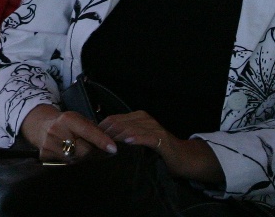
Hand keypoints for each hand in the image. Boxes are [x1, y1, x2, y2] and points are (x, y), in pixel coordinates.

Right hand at [20, 104, 116, 162]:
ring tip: (83, 152)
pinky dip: (71, 161)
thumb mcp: (79, 120)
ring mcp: (49, 145)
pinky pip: (65, 164)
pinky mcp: (45, 156)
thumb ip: (93, 130)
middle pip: (83, 151)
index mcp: (68, 119)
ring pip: (75, 160)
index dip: (101, 141)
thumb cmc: (67, 124)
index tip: (113, 149)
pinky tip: (70, 155)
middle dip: (94, 153)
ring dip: (83, 158)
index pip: (88, 131)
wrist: (41, 126)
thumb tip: (110, 145)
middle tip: (100, 153)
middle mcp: (56, 131)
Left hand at [99, 111, 223, 184]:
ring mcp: (153, 127)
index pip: (112, 119)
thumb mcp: (138, 141)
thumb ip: (123, 138)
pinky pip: (146, 137)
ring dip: (116, 138)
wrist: (183, 157)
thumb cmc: (159, 151)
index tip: (91, 141)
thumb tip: (101, 143)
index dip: (100, 129)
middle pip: (118, 123)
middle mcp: (144, 118)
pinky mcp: (161, 138)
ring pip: (129, 129)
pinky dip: (136, 139)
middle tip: (94, 147)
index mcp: (137, 117)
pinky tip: (127, 143)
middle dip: (105, 135)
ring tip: (105, 146)